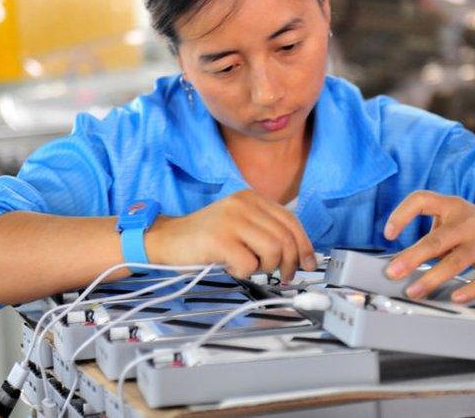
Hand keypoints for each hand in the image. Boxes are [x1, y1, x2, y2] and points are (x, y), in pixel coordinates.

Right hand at [146, 190, 316, 281]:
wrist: (166, 239)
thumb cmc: (204, 238)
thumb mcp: (239, 225)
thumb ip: (265, 231)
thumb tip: (300, 255)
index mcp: (251, 198)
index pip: (291, 220)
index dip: (304, 245)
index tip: (308, 263)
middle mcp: (243, 204)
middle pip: (285, 238)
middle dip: (289, 263)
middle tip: (283, 276)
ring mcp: (230, 220)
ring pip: (272, 250)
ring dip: (265, 268)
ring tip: (249, 267)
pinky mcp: (218, 239)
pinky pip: (248, 264)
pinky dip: (243, 273)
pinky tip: (230, 267)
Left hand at [383, 190, 474, 302]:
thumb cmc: (472, 228)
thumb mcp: (451, 218)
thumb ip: (429, 235)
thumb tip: (400, 264)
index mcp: (452, 206)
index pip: (422, 200)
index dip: (402, 214)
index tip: (388, 234)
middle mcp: (468, 223)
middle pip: (436, 240)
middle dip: (412, 257)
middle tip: (393, 272)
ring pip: (455, 262)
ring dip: (431, 279)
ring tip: (413, 291)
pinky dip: (469, 290)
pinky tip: (455, 297)